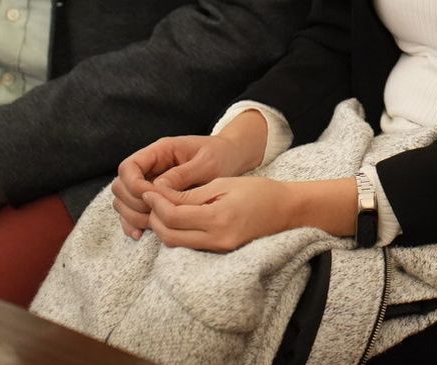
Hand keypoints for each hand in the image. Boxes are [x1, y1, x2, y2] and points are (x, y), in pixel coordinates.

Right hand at [113, 129, 257, 239]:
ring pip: (123, 201)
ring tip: (151, 226)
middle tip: (153, 216)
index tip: (151, 199)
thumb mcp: (208, 162)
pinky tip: (141, 234)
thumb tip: (159, 188)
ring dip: (132, 215)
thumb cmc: (221, 156)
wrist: (231, 157)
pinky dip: (133, 222)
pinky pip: (134, 211)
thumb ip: (183, 173)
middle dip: (132, 203)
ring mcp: (150, 182)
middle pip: (121, 186)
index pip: (128, 167)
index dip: (134, 185)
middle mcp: (150, 166)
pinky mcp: (154, 197)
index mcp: (161, 151)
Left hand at [142, 175, 355, 251]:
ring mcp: (218, 249)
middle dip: (154, 218)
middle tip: (149, 200)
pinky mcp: (220, 252)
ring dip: (163, 227)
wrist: (288, 211)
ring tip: (159, 208)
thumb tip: (160, 197)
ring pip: (177, 244)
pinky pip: (189, 245)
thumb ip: (192, 195)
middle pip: (170, 235)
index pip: (174, 216)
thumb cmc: (259, 191)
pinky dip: (177, 233)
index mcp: (218, 218)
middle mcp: (216, 239)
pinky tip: (174, 219)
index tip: (148, 190)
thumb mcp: (225, 184)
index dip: (156, 203)